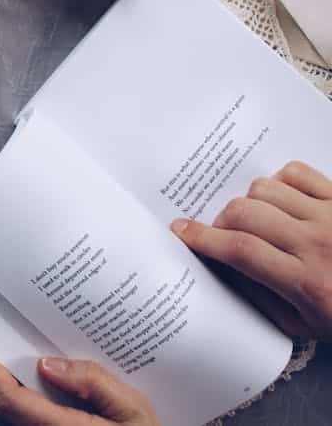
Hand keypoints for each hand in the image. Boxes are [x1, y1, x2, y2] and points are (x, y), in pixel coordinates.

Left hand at [0, 350, 159, 424]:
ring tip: (20, 349)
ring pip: (15, 410)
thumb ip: (93, 383)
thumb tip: (49, 364)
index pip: (8, 398)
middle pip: (5, 402)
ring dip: (11, 380)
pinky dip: (27, 393)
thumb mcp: (133, 410)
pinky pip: (29, 415)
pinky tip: (42, 376)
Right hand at [171, 161, 331, 340]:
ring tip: (257, 221)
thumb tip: (218, 266)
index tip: (181, 231)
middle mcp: (318, 243)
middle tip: (222, 234)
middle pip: (244, 213)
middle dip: (220, 222)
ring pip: (264, 189)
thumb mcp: (303, 325)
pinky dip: (279, 183)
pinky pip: (296, 172)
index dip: (201, 238)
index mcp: (306, 282)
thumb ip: (258, 296)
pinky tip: (282, 202)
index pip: (239, 250)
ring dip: (250, 203)